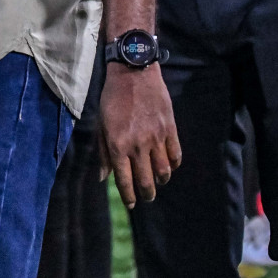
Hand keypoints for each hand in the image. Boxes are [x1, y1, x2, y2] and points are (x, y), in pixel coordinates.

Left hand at [98, 63, 180, 208]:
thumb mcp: (101, 124)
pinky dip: (173, 165)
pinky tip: (168, 165)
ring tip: (157, 182)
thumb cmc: (112, 98)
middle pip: (147, 182)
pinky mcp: (170, 130)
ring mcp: (157, 139)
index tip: (131, 204)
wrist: (133, 73)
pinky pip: (176, 156)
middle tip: (146, 198)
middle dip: (146, 194)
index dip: (128, 196)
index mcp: (118, 145)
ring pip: (164, 172)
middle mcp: (138, 146)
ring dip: (160, 181)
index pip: (125, 180)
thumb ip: (103, 152)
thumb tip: (103, 177)